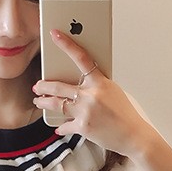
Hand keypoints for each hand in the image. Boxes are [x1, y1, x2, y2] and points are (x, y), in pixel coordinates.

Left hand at [33, 29, 153, 159]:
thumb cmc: (126, 114)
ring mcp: (85, 111)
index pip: (81, 57)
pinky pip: (65, 125)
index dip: (67, 44)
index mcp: (100, 82)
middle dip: (43, 86)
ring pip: (55, 104)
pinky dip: (61, 126)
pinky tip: (58, 127)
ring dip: (43, 103)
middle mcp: (90, 95)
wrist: (134, 135)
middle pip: (58, 86)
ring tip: (39, 101)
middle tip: (37, 86)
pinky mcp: (82, 126)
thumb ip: (97, 85)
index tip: (55, 35)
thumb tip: (81, 84)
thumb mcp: (114, 92)